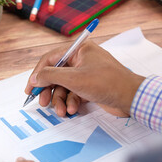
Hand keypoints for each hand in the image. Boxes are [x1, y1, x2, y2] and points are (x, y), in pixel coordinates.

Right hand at [25, 40, 144, 116]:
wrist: (131, 98)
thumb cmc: (106, 83)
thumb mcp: (74, 79)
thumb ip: (51, 76)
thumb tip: (35, 78)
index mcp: (78, 50)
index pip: (50, 59)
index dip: (37, 74)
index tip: (30, 89)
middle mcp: (81, 60)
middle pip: (56, 75)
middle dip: (50, 91)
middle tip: (43, 103)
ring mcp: (86, 74)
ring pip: (64, 87)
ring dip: (60, 100)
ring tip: (62, 111)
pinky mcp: (90, 87)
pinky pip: (73, 93)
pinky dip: (71, 102)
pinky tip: (73, 109)